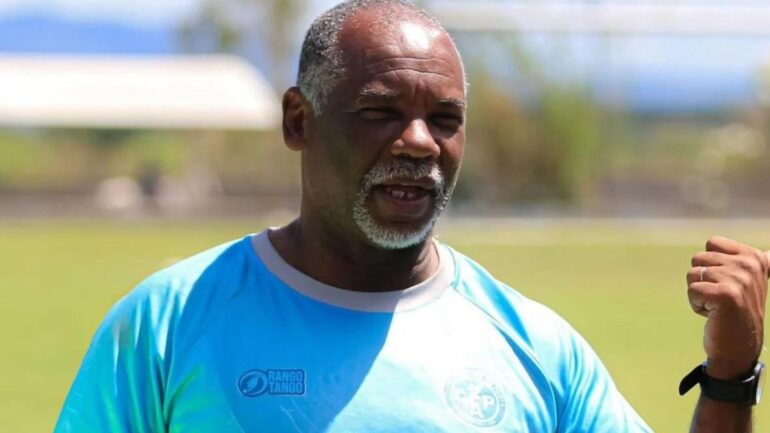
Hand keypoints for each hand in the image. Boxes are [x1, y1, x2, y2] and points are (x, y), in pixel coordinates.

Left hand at [687, 236, 769, 379]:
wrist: (739, 349)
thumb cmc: (738, 313)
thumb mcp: (752, 283)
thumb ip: (762, 265)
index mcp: (755, 258)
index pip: (712, 243)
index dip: (710, 266)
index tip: (729, 285)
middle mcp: (750, 265)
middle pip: (698, 259)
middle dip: (702, 281)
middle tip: (722, 299)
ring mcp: (739, 279)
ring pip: (692, 274)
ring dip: (699, 293)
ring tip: (719, 306)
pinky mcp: (725, 295)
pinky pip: (692, 290)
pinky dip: (696, 305)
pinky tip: (714, 315)